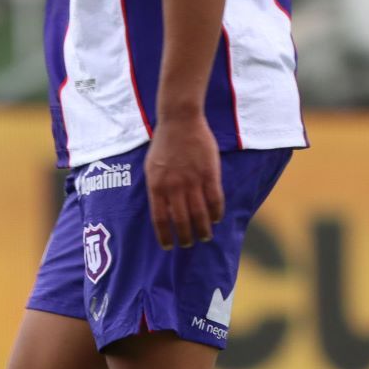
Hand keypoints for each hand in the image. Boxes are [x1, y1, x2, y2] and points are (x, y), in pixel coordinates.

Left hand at [145, 112, 223, 249]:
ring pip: (200, 213)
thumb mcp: (151, 168)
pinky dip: (217, 212)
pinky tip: (217, 219)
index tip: (169, 247)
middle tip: (190, 243)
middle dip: (186, 236)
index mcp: (156, 186)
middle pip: (181, 220)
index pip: (160, 219)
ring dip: (203, 228)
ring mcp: (193, 180)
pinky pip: (215, 199)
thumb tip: (164, 210)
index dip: (165, 236)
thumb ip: (158, 188)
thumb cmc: (164, 144)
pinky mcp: (210, 174)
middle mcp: (174, 187)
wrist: (180, 121)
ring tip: (206, 236)